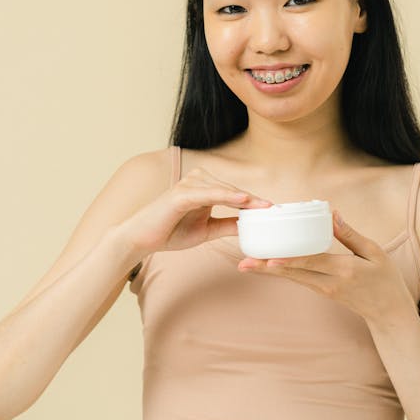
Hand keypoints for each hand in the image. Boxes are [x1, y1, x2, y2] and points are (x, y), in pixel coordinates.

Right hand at [122, 167, 271, 254]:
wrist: (142, 239)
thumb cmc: (170, 232)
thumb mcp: (206, 231)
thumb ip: (226, 225)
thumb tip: (248, 226)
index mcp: (204, 188)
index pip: (235, 194)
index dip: (255, 202)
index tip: (275, 210)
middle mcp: (198, 181)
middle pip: (233, 190)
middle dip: (254, 200)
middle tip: (276, 208)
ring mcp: (189, 185)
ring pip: (224, 190)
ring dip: (245, 198)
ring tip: (265, 206)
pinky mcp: (181, 194)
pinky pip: (209, 194)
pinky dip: (226, 196)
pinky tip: (243, 201)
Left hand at [237, 210, 416, 323]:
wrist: (389, 312)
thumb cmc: (385, 279)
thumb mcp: (374, 253)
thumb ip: (350, 235)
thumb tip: (332, 214)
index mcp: (344, 270)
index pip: (312, 263)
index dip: (290, 260)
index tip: (269, 257)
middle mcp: (329, 283)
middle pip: (294, 274)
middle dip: (267, 268)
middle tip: (243, 262)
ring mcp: (324, 290)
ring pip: (292, 279)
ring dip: (268, 272)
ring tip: (246, 264)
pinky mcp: (322, 292)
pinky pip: (298, 280)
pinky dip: (282, 273)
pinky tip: (266, 266)